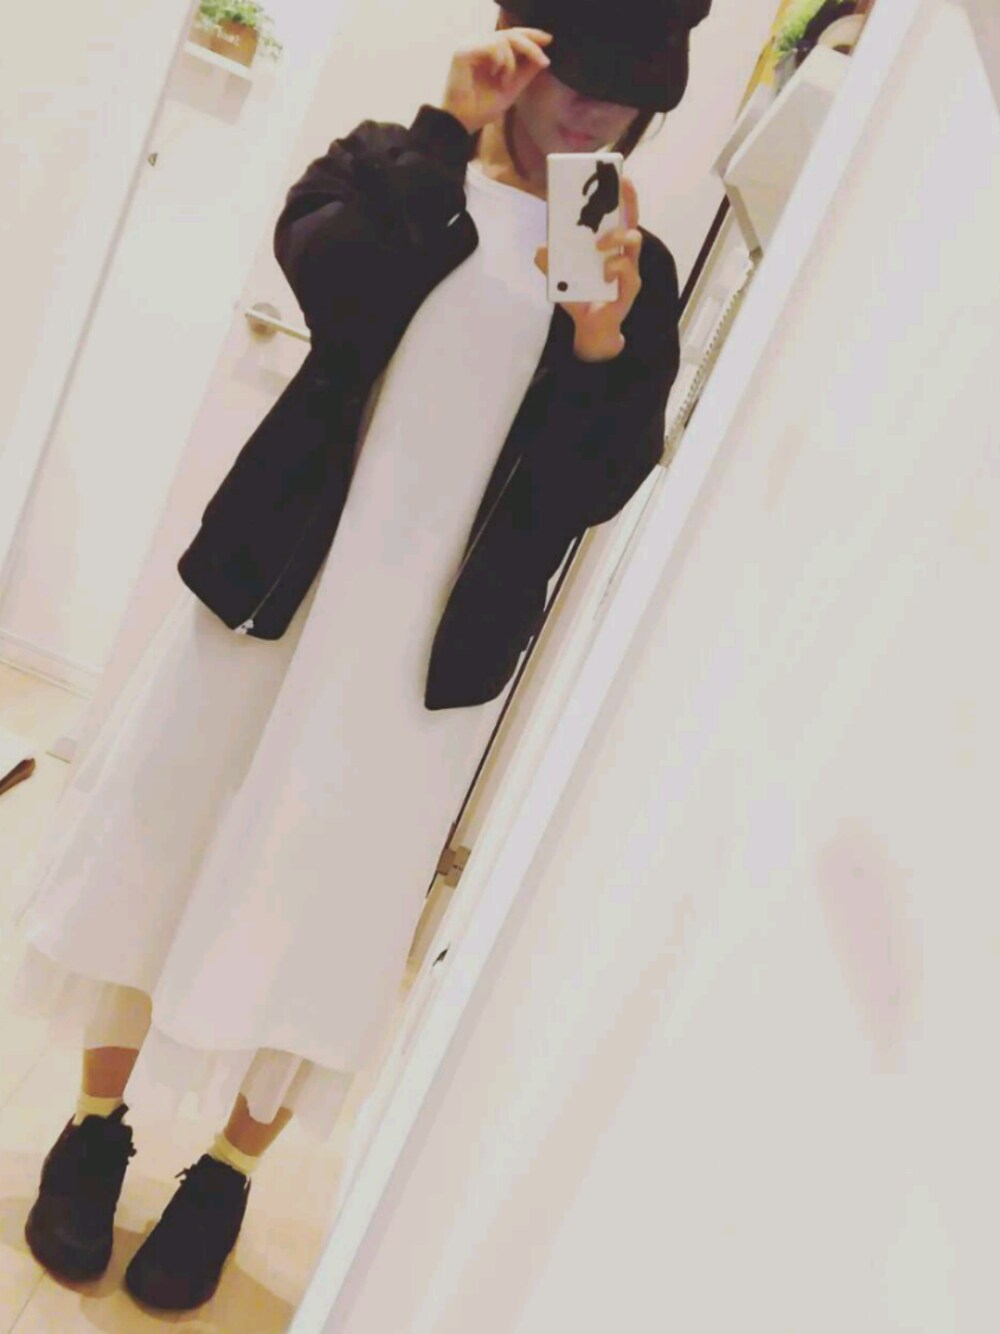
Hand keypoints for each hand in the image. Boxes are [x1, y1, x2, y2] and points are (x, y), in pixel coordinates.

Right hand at [441, 28, 552, 135]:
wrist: (462, 123)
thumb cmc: (481, 108)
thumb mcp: (511, 89)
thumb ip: (525, 72)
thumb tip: (543, 59)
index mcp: (488, 51)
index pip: (512, 35)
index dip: (531, 35)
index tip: (549, 40)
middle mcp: (479, 45)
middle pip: (510, 34)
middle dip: (531, 46)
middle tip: (543, 61)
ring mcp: (470, 46)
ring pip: (503, 39)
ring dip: (511, 62)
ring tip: (506, 82)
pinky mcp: (463, 52)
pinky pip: (491, 46)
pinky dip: (500, 61)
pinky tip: (496, 75)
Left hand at [534, 176, 643, 361]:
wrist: (589, 326)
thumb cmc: (580, 295)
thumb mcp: (559, 276)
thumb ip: (550, 261)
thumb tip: (541, 248)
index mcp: (607, 245)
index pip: (618, 214)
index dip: (621, 195)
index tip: (619, 175)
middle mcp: (622, 252)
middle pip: (632, 219)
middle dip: (629, 200)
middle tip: (621, 185)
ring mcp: (629, 269)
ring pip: (634, 241)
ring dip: (617, 237)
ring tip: (600, 244)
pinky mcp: (630, 287)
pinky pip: (628, 271)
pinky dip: (615, 268)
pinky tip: (604, 273)